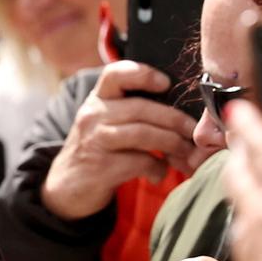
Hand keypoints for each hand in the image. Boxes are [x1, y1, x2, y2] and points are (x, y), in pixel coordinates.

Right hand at [41, 61, 198, 219]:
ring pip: (143, 134)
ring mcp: (95, 140)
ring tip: (185, 153)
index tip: (166, 83)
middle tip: (194, 130)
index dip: (142, 74)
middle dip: (174, 119)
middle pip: (141, 108)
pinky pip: (140, 163)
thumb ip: (134, 111)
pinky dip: (158, 168)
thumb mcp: (107, 121)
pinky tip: (159, 173)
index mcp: (98, 98)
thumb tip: (183, 113)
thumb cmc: (99, 148)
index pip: (115, 74)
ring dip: (172, 144)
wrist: (67, 186)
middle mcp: (93, 114)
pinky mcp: (101, 167)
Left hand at [223, 101, 261, 260]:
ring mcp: (248, 246)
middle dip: (237, 153)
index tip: (237, 108)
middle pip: (238, 174)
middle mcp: (260, 217)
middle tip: (235, 138)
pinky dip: (247, 221)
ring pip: (237, 206)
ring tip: (247, 179)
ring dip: (240, 188)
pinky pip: (242, 236)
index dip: (252, 127)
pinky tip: (258, 229)